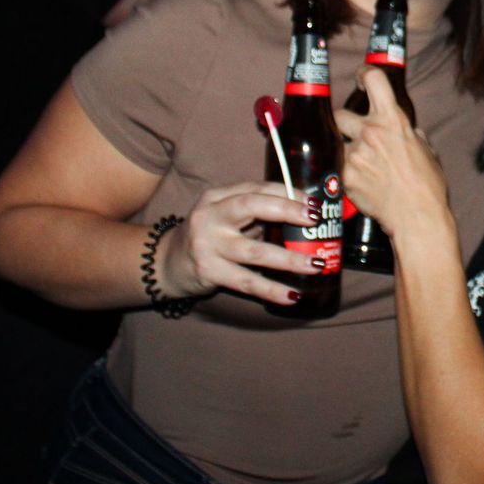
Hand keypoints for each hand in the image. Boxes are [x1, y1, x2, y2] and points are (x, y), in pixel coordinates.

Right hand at [156, 181, 324, 306]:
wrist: (167, 264)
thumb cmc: (209, 236)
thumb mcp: (224, 216)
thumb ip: (254, 212)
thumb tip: (304, 215)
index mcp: (217, 197)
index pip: (255, 188)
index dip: (287, 193)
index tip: (313, 203)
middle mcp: (209, 216)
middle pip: (251, 207)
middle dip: (287, 211)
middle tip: (315, 220)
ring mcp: (207, 245)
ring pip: (254, 251)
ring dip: (289, 259)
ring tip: (316, 264)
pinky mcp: (208, 272)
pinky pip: (246, 282)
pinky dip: (272, 290)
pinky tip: (293, 295)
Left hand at [333, 67, 451, 240]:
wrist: (417, 216)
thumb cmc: (428, 185)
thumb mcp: (427, 149)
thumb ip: (410, 133)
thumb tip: (404, 129)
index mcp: (393, 120)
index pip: (374, 80)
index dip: (365, 74)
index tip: (362, 78)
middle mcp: (370, 132)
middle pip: (339, 113)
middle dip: (343, 122)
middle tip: (351, 133)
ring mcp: (354, 154)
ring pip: (334, 142)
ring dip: (342, 150)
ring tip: (356, 164)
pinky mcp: (344, 176)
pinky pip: (336, 167)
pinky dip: (343, 173)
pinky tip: (357, 182)